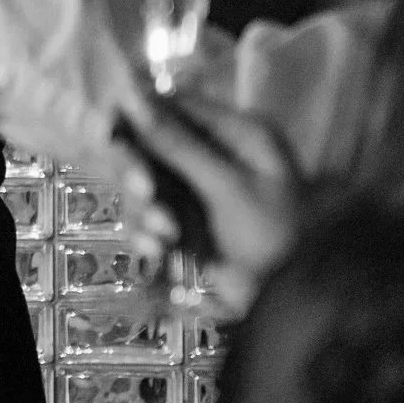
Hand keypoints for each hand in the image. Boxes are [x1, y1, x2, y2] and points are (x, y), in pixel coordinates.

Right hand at [119, 92, 300, 315]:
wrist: (293, 302)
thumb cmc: (274, 236)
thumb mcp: (229, 188)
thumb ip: (179, 146)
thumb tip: (136, 100)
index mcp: (238, 133)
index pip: (176, 104)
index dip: (140, 115)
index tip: (110, 132)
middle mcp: (215, 154)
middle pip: (152, 145)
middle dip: (141, 175)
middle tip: (147, 197)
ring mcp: (198, 189)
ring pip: (144, 184)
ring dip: (143, 211)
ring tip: (163, 239)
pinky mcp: (187, 222)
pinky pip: (149, 216)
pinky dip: (148, 233)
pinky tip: (157, 253)